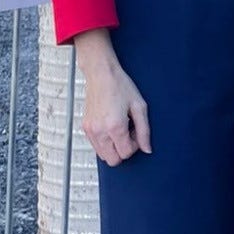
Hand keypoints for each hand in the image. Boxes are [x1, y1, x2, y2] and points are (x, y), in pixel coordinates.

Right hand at [76, 33, 151, 164]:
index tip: (136, 132)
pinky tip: (111, 127)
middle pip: (113, 160)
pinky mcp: (85, 127)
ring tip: (119, 129)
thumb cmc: (120, 85)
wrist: (101, 74)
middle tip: (128, 133)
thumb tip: (147, 149)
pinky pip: (96, 146)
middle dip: (123, 150)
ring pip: (103, 156)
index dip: (134, 146)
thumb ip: (144, 131)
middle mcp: (100, 131)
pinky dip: (105, 143)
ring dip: (113, 148)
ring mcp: (90, 130)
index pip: (126, 153)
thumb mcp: (139, 106)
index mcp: (115, 126)